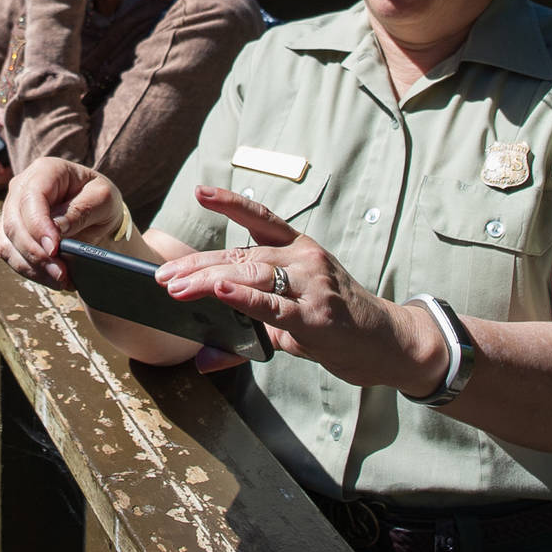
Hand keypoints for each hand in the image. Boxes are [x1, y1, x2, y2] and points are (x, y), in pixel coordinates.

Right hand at [0, 157, 126, 289]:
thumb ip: (81, 210)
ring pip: (8, 242)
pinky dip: (29, 270)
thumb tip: (56, 230)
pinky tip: (51, 278)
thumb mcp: (103, 198)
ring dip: (32, 266)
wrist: (96, 210)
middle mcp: (22, 187)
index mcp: (45, 170)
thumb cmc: (100, 198)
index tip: (54, 248)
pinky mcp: (11, 231)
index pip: (32, 197)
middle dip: (36, 253)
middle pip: (15, 222)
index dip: (39, 225)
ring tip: (61, 279)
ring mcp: (12, 209)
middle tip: (61, 273)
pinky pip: (10, 254)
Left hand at [155, 187, 430, 389]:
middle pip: (242, 255)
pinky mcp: (317, 314)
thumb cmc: (338, 326)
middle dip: (199, 265)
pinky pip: (274, 304)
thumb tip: (203, 359)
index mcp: (298, 250)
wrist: (387, 344)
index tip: (200, 191)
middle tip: (164, 276)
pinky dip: (244, 298)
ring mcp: (312, 284)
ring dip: (209, 282)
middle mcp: (304, 259)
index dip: (230, 203)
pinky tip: (220, 291)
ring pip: (252, 274)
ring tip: (178, 288)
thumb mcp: (290, 322)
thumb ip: (248, 331)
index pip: (260, 218)